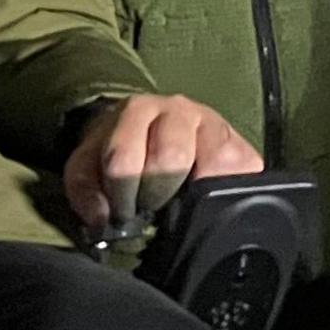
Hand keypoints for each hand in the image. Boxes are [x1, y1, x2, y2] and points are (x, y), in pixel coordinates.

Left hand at [63, 93, 260, 240]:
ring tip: (179, 203)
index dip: (121, 196)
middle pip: (171, 157)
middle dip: (156, 193)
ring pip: (215, 161)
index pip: (125, 159)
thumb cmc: (121, 152)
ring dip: (194, 193)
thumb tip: (102, 219)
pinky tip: (207, 198)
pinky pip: (244, 175)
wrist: (154, 129)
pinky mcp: (242, 147)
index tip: (122, 212)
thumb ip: (84, 191)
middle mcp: (179, 110)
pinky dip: (227, 194)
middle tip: (151, 207)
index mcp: (137, 111)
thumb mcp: (89, 166)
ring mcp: (215, 125)